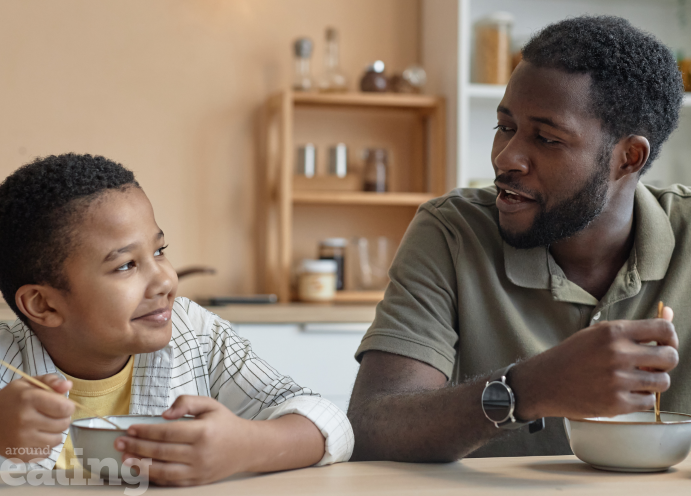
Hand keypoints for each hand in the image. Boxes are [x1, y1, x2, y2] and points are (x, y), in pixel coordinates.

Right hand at [0, 374, 73, 462]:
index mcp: (28, 399)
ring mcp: (21, 440)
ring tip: (42, 426)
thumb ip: (51, 381)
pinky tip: (34, 437)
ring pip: (57, 440)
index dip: (68, 406)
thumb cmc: (12, 400)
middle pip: (64, 424)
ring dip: (54, 433)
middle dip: (62, 419)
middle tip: (50, 415)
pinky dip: (44, 446)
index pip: (65, 408)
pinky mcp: (19, 454)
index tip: (62, 405)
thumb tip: (67, 386)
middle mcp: (24, 420)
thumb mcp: (28, 384)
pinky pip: (46, 453)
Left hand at [115, 395, 257, 485]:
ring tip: (125, 459)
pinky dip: (154, 477)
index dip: (145, 431)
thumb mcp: (210, 404)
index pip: (167, 432)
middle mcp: (200, 453)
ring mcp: (199, 470)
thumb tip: (164, 414)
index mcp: (203, 432)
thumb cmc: (225, 424)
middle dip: (136, 447)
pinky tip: (142, 470)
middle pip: (161, 452)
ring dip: (140, 466)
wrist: (248, 447)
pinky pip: (171, 482)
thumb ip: (186, 402)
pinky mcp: (198, 482)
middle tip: (119, 443)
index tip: (130, 428)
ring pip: (163, 471)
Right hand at [511, 306, 677, 419]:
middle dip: (665, 362)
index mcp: (613, 332)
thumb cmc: (572, 356)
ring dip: (654, 381)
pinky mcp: (617, 404)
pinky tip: (625, 391)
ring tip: (636, 379)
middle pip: (670, 357)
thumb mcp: (597, 334)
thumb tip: (670, 314)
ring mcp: (618, 380)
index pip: (663, 330)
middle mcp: (617, 354)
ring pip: (663, 382)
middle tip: (651, 364)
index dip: (670, 338)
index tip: (664, 344)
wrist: (545, 382)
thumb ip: (634, 328)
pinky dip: (641, 397)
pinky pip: (648, 401)